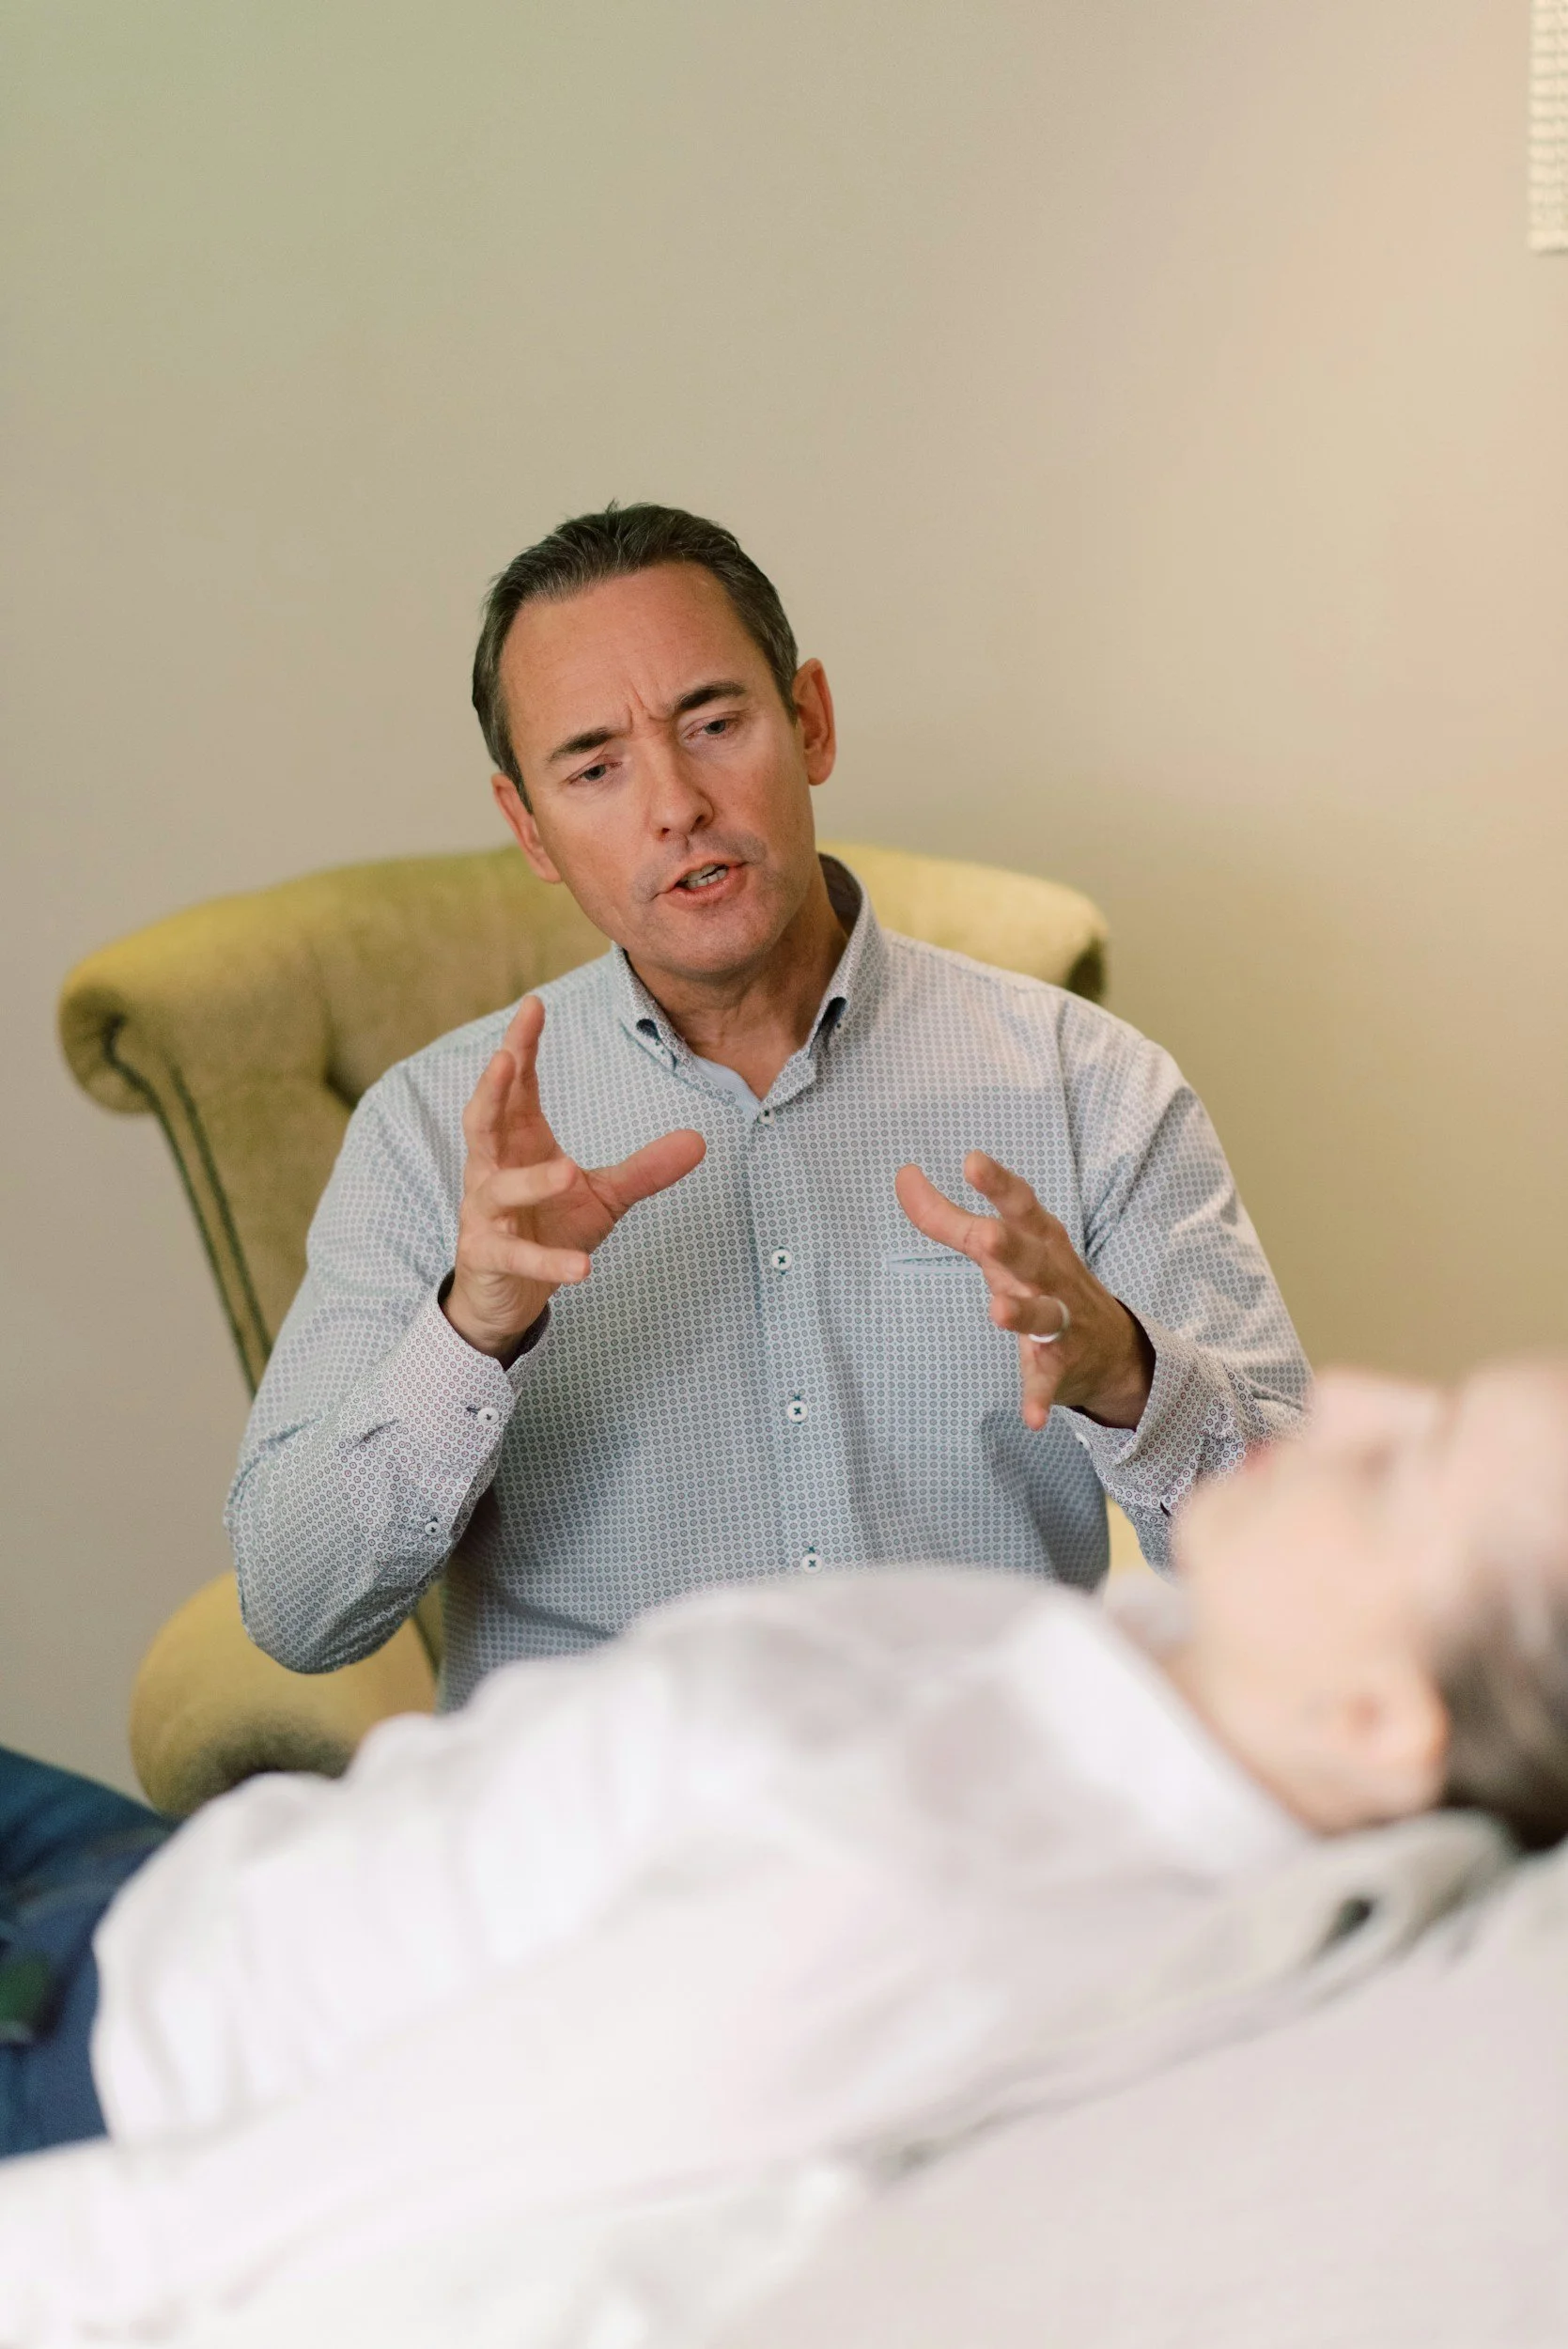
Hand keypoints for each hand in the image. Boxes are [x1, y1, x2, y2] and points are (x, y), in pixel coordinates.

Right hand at [446, 996, 706, 1358]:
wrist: (509, 1295)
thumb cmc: (548, 1229)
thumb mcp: (603, 1196)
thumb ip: (644, 1169)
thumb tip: (699, 1140)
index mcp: (517, 1143)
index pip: (515, 1088)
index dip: (520, 1046)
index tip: (534, 1005)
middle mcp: (491, 1170)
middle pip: (481, 1121)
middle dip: (491, 1088)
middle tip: (506, 1056)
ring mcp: (484, 1214)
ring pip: (498, 1188)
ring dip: (531, 1181)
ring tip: (567, 1172)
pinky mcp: (487, 1257)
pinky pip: (517, 1257)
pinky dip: (549, 1261)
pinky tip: (584, 1267)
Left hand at [894, 1150, 1154, 1430]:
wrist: (1112, 1348)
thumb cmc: (1040, 1278)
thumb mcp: (1001, 1244)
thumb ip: (949, 1216)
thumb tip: (903, 1175)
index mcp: (1039, 1239)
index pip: (1020, 1205)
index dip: (998, 1184)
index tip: (972, 1160)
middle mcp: (1051, 1275)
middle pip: (1030, 1257)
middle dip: (1009, 1245)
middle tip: (986, 1235)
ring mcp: (1060, 1321)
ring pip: (1044, 1315)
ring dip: (1022, 1314)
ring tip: (998, 1312)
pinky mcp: (1060, 1365)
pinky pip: (1047, 1381)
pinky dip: (1039, 1398)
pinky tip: (1031, 1418)